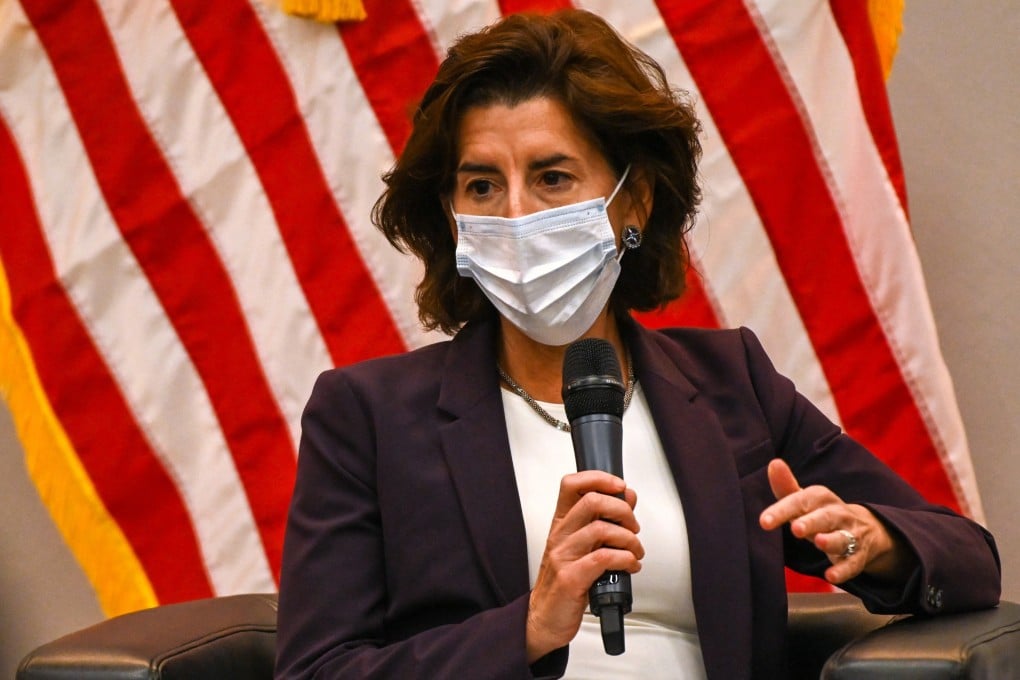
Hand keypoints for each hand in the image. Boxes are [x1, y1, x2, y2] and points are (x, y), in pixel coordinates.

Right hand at [526, 471, 641, 662]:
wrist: (544, 618)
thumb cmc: (565, 581)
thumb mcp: (583, 546)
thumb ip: (604, 520)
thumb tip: (627, 497)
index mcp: (561, 523)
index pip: (572, 484)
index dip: (599, 478)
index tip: (621, 487)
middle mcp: (560, 535)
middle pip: (591, 500)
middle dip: (623, 510)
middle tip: (633, 527)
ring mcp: (563, 556)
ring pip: (601, 529)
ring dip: (629, 539)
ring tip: (635, 552)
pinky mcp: (571, 579)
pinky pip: (603, 558)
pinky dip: (625, 559)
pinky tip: (630, 565)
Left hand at [759, 459, 911, 584]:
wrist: (865, 529)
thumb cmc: (821, 513)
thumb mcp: (805, 500)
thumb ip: (786, 487)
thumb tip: (774, 463)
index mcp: (821, 498)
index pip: (801, 500)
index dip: (782, 510)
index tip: (764, 521)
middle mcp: (837, 513)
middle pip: (825, 517)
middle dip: (811, 522)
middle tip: (796, 528)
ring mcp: (851, 534)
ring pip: (843, 538)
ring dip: (831, 540)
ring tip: (819, 542)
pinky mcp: (859, 555)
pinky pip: (853, 563)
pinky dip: (844, 570)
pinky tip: (831, 576)